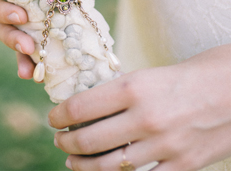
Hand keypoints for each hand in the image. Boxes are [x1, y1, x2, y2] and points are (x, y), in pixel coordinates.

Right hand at [0, 0, 101, 79]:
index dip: (0, 9)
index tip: (21, 15)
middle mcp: (12, 4)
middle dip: (9, 36)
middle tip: (27, 45)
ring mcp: (25, 23)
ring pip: (12, 41)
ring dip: (20, 56)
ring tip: (33, 70)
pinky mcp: (41, 36)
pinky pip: (31, 54)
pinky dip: (34, 66)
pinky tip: (40, 77)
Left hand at [49, 44, 230, 170]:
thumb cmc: (182, 79)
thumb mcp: (144, 77)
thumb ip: (114, 95)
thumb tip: (78, 111)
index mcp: (132, 88)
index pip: (79, 108)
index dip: (58, 117)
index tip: (53, 120)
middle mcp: (146, 118)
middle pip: (88, 141)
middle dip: (66, 144)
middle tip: (60, 141)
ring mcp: (165, 145)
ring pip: (109, 167)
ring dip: (84, 167)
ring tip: (74, 163)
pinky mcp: (184, 166)